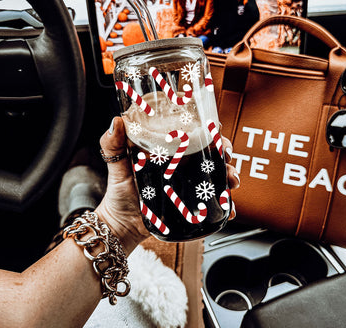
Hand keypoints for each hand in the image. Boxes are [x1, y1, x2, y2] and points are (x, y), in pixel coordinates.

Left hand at [96, 117, 239, 253]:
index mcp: (168, 152)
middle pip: (210, 153)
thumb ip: (113, 145)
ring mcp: (188, 184)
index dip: (207, 130)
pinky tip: (229, 208)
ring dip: (229, 175)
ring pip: (215, 175)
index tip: (216, 130)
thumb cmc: (119, 193)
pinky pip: (212, 201)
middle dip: (225, 152)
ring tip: (232, 182)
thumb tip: (117, 121)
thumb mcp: (118, 166)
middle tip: (227, 156)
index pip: (191, 135)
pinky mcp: (191, 203)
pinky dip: (225, 204)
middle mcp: (182, 166)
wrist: (121, 225)